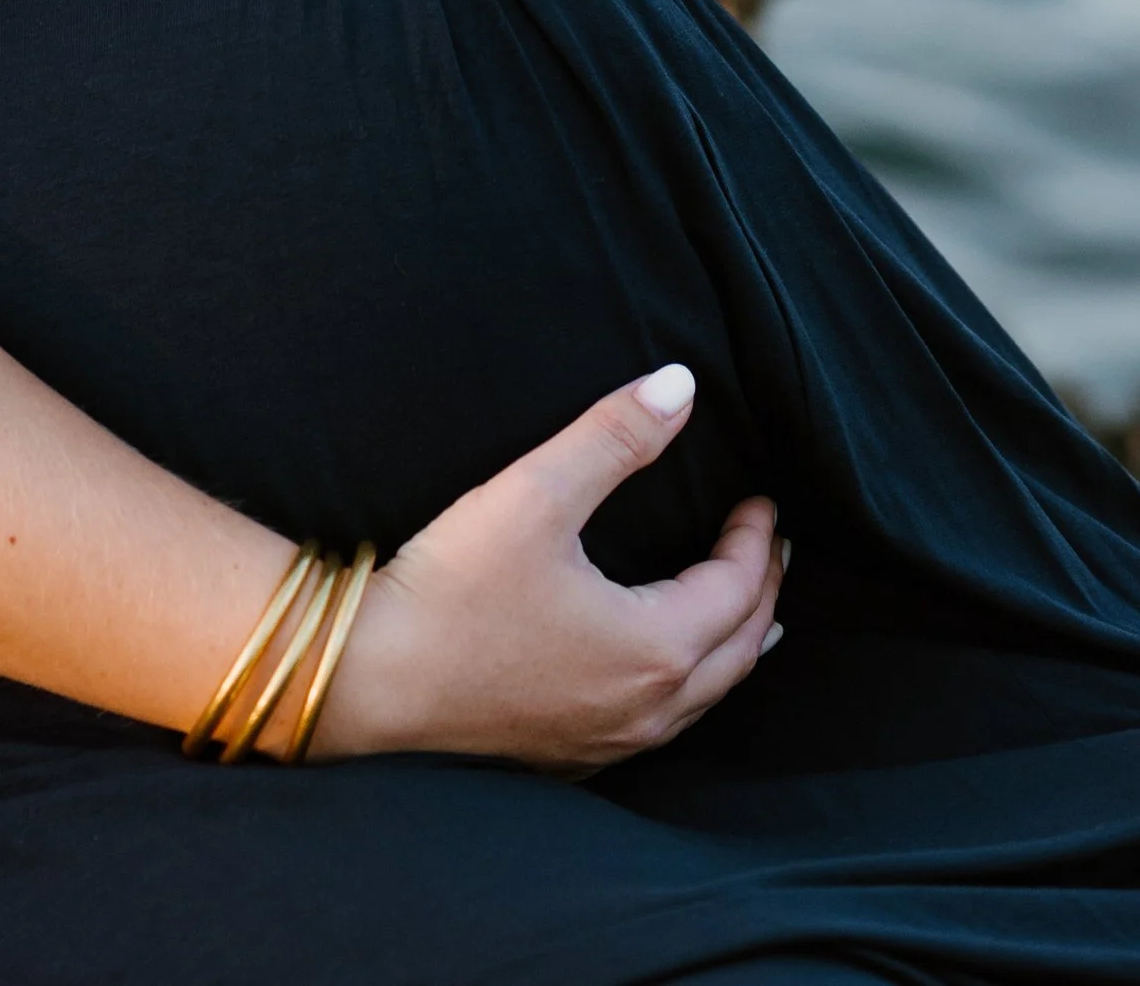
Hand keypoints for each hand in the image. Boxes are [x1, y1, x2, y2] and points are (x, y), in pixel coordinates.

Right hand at [311, 365, 782, 770]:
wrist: (371, 681)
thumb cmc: (451, 590)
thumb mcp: (534, 495)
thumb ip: (612, 437)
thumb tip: (681, 385)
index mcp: (653, 647)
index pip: (738, 588)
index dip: (756, 538)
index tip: (760, 497)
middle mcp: (647, 708)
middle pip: (738, 650)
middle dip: (761, 591)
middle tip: (769, 544)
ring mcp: (612, 741)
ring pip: (706, 695)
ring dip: (735, 644)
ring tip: (748, 609)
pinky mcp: (574, 755)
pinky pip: (665, 721)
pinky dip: (692, 683)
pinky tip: (668, 667)